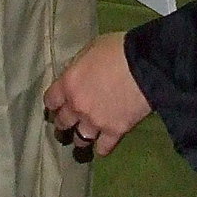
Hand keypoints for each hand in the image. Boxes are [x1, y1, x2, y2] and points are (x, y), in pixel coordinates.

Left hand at [44, 33, 150, 156]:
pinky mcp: (114, 132)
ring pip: (79, 139)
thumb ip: (79, 66)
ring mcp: (95, 122)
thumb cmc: (118, 49)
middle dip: (66, 120)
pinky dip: (102, 146)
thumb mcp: (92, 48)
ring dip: (81, 136)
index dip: (55, 101)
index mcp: (69, 83)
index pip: (50, 100)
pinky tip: (104, 144)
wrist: (146, 64)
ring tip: (85, 134)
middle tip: (71, 119)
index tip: (58, 102)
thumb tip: (76, 75)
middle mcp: (77, 107)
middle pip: (62, 122)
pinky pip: (102, 148)